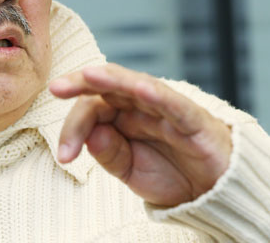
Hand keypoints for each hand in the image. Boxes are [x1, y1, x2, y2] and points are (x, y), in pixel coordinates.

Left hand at [49, 64, 231, 206]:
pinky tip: (140, 89)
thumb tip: (89, 135)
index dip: (73, 128)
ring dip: (112, 79)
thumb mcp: (129, 170)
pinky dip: (158, 95)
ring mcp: (165, 108)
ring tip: (88, 76)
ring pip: (136, 85)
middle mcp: (140, 105)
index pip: (91, 109)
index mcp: (121, 115)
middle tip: (56, 88)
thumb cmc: (170, 174)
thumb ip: (109, 152)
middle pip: (107, 87)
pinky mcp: (192, 119)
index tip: (64, 156)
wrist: (213, 193)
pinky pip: (173, 103)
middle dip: (80, 84)